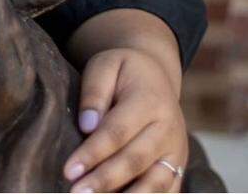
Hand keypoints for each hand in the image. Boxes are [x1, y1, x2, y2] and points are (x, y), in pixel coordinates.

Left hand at [62, 48, 187, 192]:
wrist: (157, 77)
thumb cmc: (123, 72)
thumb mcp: (105, 66)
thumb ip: (94, 93)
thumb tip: (87, 125)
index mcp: (150, 100)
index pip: (118, 132)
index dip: (93, 153)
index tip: (69, 170)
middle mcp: (169, 129)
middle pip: (135, 161)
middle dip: (104, 181)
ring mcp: (177, 151)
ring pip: (156, 183)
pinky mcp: (178, 167)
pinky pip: (167, 192)